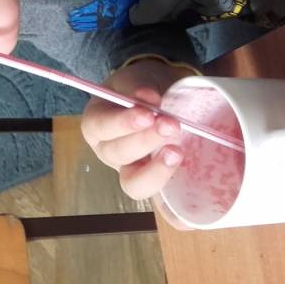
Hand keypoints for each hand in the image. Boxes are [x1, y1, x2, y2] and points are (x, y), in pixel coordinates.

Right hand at [81, 58, 194, 200]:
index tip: (147, 113)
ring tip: (177, 152)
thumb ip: (141, 87)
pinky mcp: (153, 183)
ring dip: (156, 170)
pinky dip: (172, 204)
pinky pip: (159, 201)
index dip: (123, 123)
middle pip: (119, 155)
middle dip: (146, 141)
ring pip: (134, 183)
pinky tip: (188, 201)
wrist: (154, 96)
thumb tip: (150, 96)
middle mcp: (108, 152)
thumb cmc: (140, 88)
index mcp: (96, 124)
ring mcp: (130, 170)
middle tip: (171, 125)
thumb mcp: (136, 79)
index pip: (102, 127)